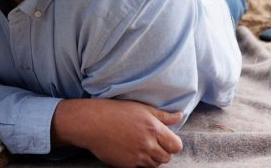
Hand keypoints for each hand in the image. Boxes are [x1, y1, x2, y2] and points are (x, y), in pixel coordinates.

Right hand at [52, 98, 182, 167]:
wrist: (91, 123)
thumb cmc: (114, 111)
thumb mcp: (140, 108)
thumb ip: (162, 116)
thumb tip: (179, 116)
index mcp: (154, 128)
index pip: (176, 146)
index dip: (171, 144)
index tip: (164, 139)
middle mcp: (148, 144)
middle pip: (167, 157)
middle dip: (161, 151)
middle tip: (149, 142)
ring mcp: (137, 156)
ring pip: (154, 165)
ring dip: (150, 158)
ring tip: (138, 146)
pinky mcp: (127, 165)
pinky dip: (138, 162)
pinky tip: (129, 150)